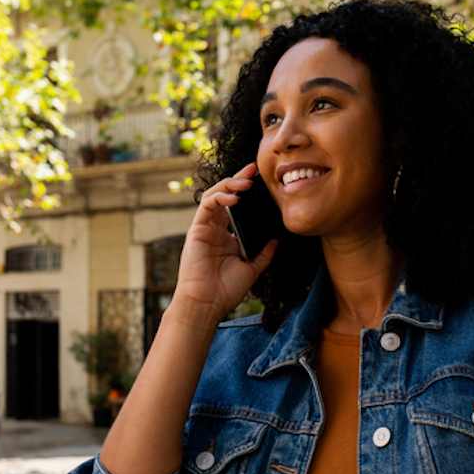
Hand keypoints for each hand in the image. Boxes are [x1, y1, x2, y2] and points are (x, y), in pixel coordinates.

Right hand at [172, 162, 278, 319]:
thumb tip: (277, 239)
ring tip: (246, 181)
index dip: (247, 192)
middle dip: (238, 179)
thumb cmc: (226, 290)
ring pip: (214, 195)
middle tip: (254, 169)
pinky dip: (220, 196)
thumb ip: (264, 253)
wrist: (208, 304)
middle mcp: (215, 229)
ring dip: (229, 184)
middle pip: (225, 195)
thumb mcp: (253, 269)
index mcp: (228, 236)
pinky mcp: (197, 229)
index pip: (238, 207)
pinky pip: (206, 205)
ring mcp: (205, 228)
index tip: (262, 180)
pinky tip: (234, 197)